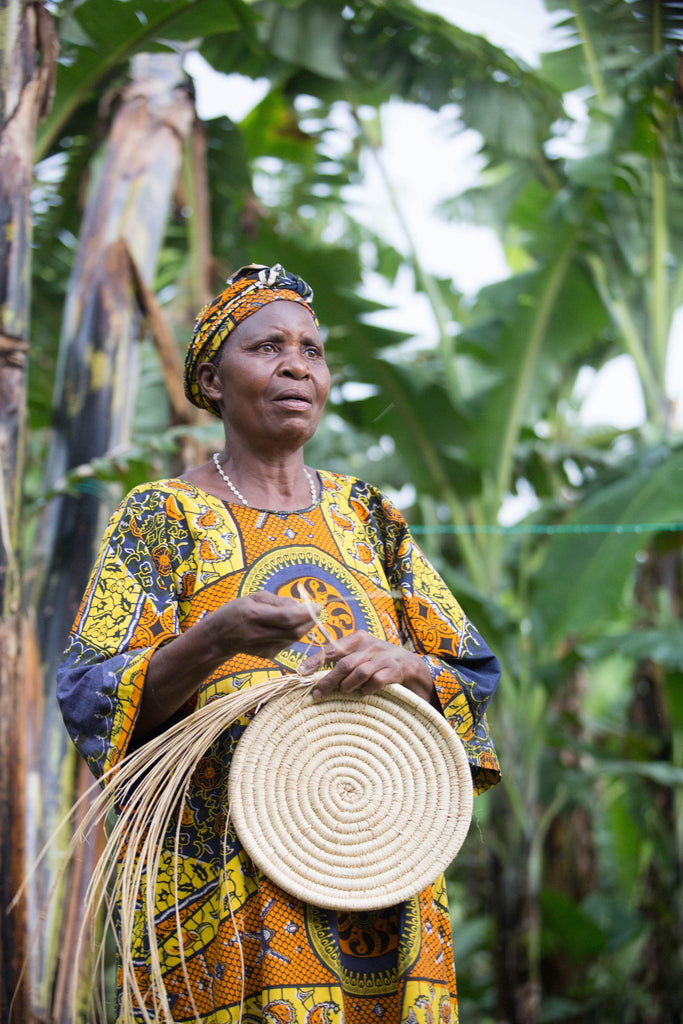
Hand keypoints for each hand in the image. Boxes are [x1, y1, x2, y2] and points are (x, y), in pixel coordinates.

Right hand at [207, 592, 320, 660]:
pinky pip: (288, 643)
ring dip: (303, 626)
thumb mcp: (254, 597)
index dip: (306, 613)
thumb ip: (280, 601)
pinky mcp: (268, 655)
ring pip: (294, 638)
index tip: (318, 605)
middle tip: (316, 610)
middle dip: (310, 621)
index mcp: (253, 615)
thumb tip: (304, 607)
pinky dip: (293, 633)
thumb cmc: (236, 611)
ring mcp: (263, 648)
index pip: (287, 618)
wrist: (219, 637)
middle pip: (294, 631)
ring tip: (299, 615)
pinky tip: (286, 626)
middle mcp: (258, 634)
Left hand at [299, 630, 433, 702]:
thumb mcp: (363, 656)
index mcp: (359, 639)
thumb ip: (345, 661)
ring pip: (359, 672)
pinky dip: (368, 689)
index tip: (301, 672)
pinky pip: (377, 680)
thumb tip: (316, 678)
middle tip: (317, 695)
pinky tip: (365, 694)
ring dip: (348, 685)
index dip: (315, 661)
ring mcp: (384, 658)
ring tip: (344, 692)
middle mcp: (371, 646)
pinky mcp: (396, 670)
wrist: (415, 667)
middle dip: (328, 680)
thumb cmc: (382, 663)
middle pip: (344, 663)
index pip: (332, 649)